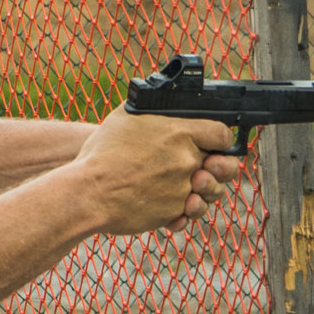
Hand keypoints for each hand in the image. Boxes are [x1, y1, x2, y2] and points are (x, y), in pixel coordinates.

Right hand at [71, 110, 239, 235]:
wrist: (88, 193)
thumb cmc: (102, 154)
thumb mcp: (126, 117)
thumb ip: (152, 109)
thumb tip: (159, 100)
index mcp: (180, 132)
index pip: (223, 134)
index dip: (222, 139)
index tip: (215, 143)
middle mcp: (188, 160)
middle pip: (226, 166)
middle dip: (219, 167)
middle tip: (207, 167)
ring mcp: (183, 189)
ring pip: (212, 193)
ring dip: (204, 190)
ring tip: (187, 188)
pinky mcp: (173, 213)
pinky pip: (190, 214)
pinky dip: (183, 211)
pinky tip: (171, 204)